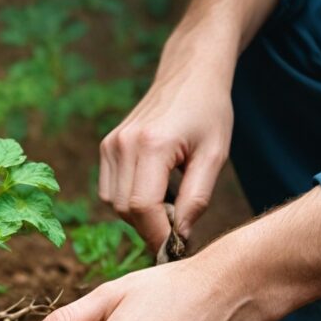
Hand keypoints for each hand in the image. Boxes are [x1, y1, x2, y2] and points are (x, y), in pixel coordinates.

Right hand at [99, 59, 233, 254]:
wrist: (190, 73)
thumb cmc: (209, 112)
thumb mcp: (215, 156)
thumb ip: (196, 199)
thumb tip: (179, 236)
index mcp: (151, 144)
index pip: (143, 207)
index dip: (158, 234)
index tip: (177, 247)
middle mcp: (123, 144)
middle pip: (125, 210)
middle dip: (150, 227)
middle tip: (180, 224)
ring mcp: (110, 145)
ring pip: (114, 204)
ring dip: (139, 215)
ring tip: (170, 200)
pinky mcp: (106, 146)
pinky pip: (109, 191)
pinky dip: (129, 200)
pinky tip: (154, 188)